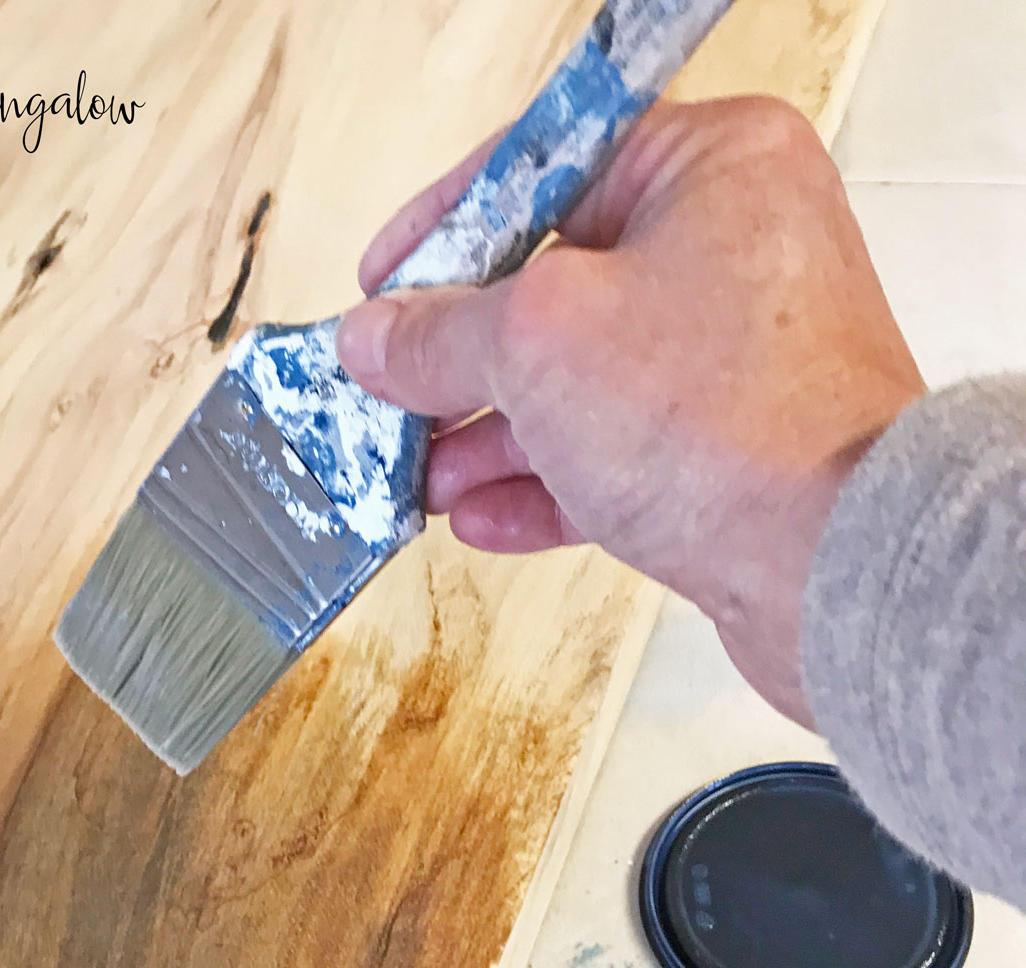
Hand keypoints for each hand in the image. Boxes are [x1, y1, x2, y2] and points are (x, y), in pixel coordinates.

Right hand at [335, 98, 925, 726]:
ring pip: (582, 383)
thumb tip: (375, 338)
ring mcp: (739, 358)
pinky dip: (546, 484)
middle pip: (557, 286)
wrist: (831, 565)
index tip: (382, 282)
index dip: (447, 227)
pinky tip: (481, 518)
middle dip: (461, 357)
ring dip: (491, 434)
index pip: (545, 168)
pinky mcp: (736, 454)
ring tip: (418, 475)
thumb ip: (440, 334)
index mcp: (711, 165)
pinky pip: (619, 455)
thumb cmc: (724, 421)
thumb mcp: (537, 343)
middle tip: (388, 392)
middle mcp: (737, 248)